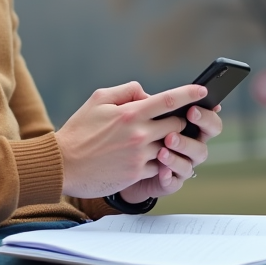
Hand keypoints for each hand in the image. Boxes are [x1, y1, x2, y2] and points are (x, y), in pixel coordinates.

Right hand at [55, 81, 207, 198]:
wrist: (62, 165)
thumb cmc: (79, 130)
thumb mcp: (98, 99)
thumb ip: (126, 91)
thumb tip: (147, 94)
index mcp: (130, 113)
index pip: (168, 100)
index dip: (190, 93)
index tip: (203, 90)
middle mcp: (139, 134)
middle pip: (177, 124)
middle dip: (179, 121)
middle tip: (174, 120)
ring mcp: (139, 156)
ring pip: (171, 146)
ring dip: (170, 142)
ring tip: (161, 139)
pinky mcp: (136, 173)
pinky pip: (161, 165)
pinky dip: (160, 159)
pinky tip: (152, 157)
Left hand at [118, 102, 222, 202]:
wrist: (119, 167)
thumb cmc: (131, 136)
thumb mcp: (136, 116)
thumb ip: (144, 104)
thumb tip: (145, 96)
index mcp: (186, 126)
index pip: (207, 118)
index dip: (206, 113)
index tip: (192, 109)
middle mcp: (188, 146)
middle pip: (206, 139)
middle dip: (198, 131)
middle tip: (185, 120)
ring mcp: (180, 165)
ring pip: (191, 161)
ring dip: (180, 152)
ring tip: (164, 147)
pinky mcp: (169, 182)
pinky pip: (174, 182)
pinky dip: (169, 176)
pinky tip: (161, 170)